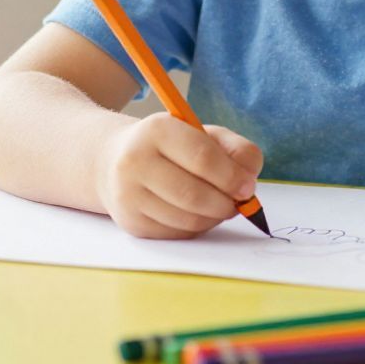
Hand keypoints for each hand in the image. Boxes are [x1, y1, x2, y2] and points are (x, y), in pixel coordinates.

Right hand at [95, 113, 262, 239]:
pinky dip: (197, 227)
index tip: (248, 187)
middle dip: (226, 203)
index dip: (232, 176)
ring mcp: (129, 195)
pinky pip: (177, 233)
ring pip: (187, 219)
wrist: (114, 161)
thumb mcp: (202, 134)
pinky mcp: (131, 222)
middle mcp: (135, 162)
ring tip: (220, 206)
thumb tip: (249, 177)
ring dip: (214, 217)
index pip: (202, 157)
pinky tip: (199, 213)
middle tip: (239, 203)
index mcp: (157, 130)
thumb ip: (235, 148)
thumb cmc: (170, 146)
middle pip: (194, 194)